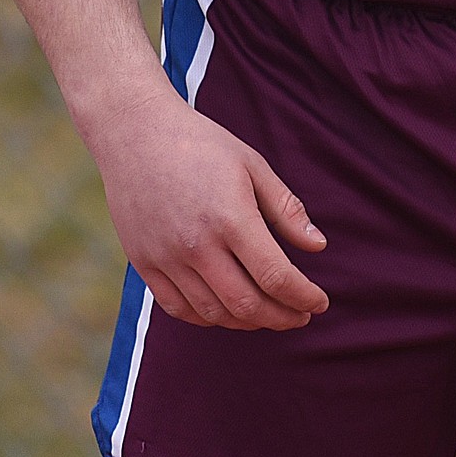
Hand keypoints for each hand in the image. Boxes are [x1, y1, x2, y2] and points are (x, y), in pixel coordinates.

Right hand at [94, 83, 329, 331]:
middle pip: (247, 304)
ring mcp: (166, 258)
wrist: (136, 134)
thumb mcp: (253, 165)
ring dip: (247, 322)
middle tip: (300, 316)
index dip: (303, 297)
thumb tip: (319, 246)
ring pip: (214, 313)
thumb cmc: (201, 145)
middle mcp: (197, 245)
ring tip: (268, 314)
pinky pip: (178, 309)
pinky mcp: (144, 263)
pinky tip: (227, 310)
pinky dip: (208, 319)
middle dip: (282, 317)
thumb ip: (286, 209)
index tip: (319, 303)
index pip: (276, 276)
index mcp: (231, 217)